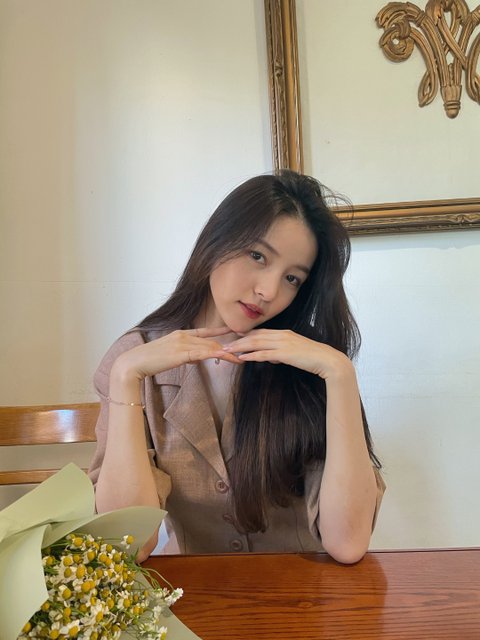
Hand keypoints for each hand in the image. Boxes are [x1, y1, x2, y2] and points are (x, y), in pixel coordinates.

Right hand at [113, 327, 241, 381]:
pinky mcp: (179, 353)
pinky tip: (224, 356)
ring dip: (225, 353)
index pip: (205, 331)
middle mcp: (183, 335)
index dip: (220, 331)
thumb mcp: (170, 355)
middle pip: (210, 340)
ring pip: (208, 346)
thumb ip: (185, 354)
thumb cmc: (149, 361)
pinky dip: (214, 354)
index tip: (234, 331)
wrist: (133, 363)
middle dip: (227, 347)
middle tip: (242, 352)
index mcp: (180, 334)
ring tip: (238, 359)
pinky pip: (201, 353)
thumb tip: (196, 358)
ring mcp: (181, 343)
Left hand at [223, 329, 353, 380]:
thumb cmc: (313, 358)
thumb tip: (271, 357)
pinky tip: (242, 358)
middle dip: (237, 340)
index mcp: (284, 333)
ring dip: (240, 347)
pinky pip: (264, 354)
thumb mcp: (295, 352)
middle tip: (224, 344)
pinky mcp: (285, 353)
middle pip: (254, 335)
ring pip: (256, 343)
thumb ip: (281, 352)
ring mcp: (283, 343)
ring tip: (227, 351)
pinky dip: (251, 355)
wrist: (327, 360)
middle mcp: (281, 335)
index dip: (245, 335)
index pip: (260, 332)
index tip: (232, 338)